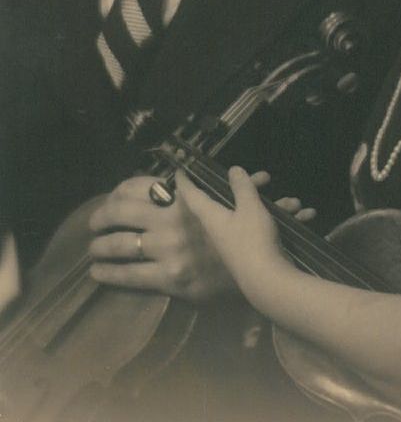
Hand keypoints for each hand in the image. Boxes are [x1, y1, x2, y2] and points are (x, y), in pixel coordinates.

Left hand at [89, 171, 265, 300]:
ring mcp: (170, 249)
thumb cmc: (247, 235)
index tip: (113, 197)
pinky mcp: (170, 277)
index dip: (120, 190)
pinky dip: (109, 273)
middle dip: (102, 216)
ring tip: (93, 249)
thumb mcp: (232, 201)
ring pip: (121, 244)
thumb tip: (202, 171)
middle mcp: (174, 219)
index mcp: (186, 198)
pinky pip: (130, 275)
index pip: (141, 184)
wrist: (260, 273)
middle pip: (122, 211)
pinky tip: (98, 272)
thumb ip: (214, 186)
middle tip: (94, 223)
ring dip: (100, 246)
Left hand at [176, 167, 298, 305]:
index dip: (186, 180)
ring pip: (254, 215)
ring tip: (295, 203)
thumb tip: (233, 170)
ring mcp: (237, 241)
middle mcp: (221, 228)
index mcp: (212, 216)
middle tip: (266, 177)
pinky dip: (285, 222)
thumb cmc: (252, 240)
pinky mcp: (253, 251)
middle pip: (230, 201)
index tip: (180, 170)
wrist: (268, 283)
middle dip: (252, 187)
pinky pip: (266, 230)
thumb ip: (242, 186)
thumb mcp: (249, 207)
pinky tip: (306, 217)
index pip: (192, 195)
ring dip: (276, 206)